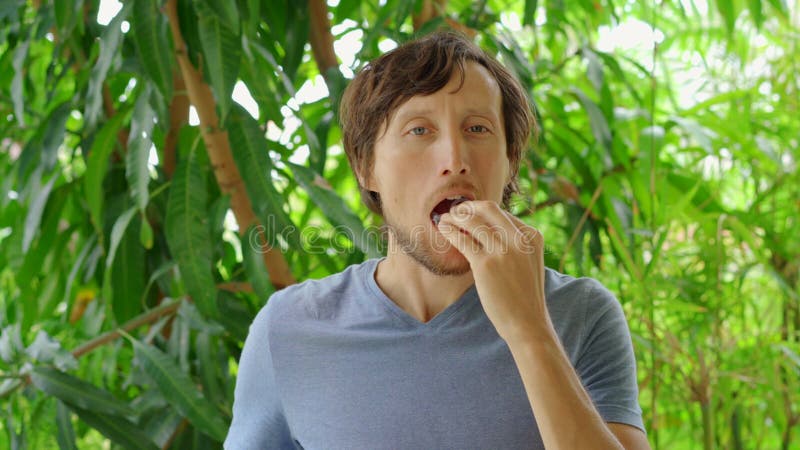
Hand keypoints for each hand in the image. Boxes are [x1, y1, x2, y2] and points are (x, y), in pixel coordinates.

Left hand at [438, 201, 550, 343]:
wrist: (527, 323)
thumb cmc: (524, 296)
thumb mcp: (528, 262)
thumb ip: (514, 244)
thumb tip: (486, 229)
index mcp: (532, 236)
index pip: (502, 213)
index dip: (481, 210)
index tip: (468, 213)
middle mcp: (519, 238)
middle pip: (488, 208)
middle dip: (467, 207)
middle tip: (454, 211)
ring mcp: (503, 250)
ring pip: (472, 221)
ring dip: (454, 216)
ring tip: (444, 219)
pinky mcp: (486, 264)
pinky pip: (462, 239)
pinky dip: (450, 231)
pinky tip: (443, 230)